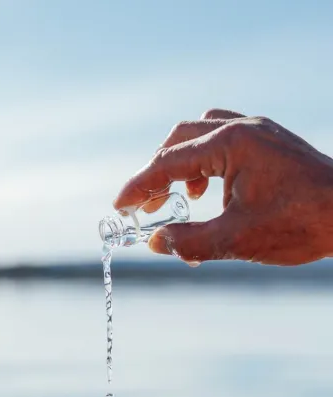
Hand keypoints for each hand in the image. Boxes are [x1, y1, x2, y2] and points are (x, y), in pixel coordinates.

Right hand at [113, 110, 332, 265]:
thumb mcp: (236, 240)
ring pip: (202, 133)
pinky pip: (225, 138)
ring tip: (183, 197)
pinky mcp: (270, 141)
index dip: (139, 186)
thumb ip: (189, 241)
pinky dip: (207, 161)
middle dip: (158, 173)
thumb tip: (155, 243)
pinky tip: (214, 190)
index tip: (119, 205)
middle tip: (149, 207)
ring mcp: (259, 131)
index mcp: (232, 144)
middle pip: (180, 138)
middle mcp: (244, 128)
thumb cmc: (301, 224)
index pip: (169, 162)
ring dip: (183, 163)